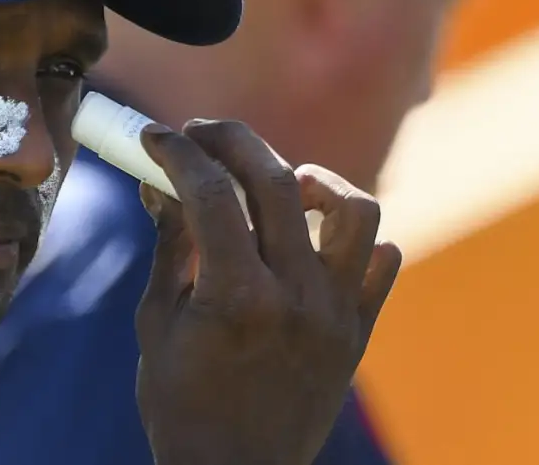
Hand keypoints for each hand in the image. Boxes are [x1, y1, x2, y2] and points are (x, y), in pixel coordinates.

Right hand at [134, 120, 400, 464]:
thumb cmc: (181, 403)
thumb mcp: (158, 320)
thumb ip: (169, 245)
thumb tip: (160, 183)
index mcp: (237, 297)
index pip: (212, 193)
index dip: (179, 153)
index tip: (155, 137)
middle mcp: (298, 297)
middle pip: (279, 181)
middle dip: (233, 141)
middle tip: (202, 134)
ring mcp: (337, 314)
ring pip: (357, 212)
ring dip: (315, 181)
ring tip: (281, 184)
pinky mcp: (358, 332)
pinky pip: (382, 265)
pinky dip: (355, 241)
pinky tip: (315, 240)